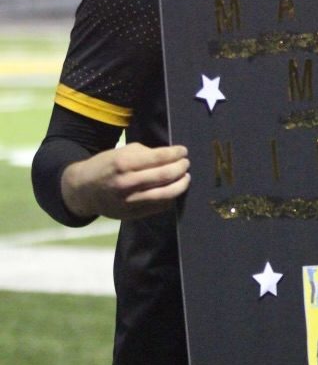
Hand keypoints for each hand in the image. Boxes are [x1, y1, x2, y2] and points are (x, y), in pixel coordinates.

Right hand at [61, 142, 190, 220]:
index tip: (183, 150)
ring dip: (180, 185)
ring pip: (165, 194)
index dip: (176, 153)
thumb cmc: (106, 165)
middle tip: (186, 163)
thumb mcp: (122, 151)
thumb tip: (171, 156)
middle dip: (181, 168)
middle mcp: (127, 183)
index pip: (159, 158)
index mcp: (124, 163)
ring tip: (186, 177)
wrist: (84, 189)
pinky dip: (170, 198)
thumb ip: (146, 153)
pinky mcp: (131, 214)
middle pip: (165, 176)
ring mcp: (130, 201)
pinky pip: (158, 207)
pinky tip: (174, 190)